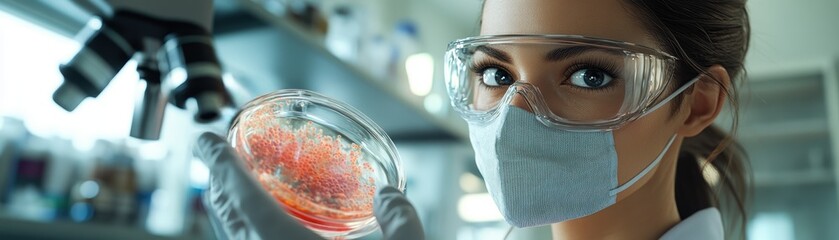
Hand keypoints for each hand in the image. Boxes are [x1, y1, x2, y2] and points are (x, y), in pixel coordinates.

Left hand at [193, 132, 424, 239]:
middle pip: (224, 215)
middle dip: (217, 182)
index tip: (204, 139)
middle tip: (218, 156)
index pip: (238, 193)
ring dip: (230, 208)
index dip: (217, 162)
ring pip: (232, 237)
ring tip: (240, 187)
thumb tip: (389, 194)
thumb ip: (400, 218)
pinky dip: (247, 230)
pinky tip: (270, 226)